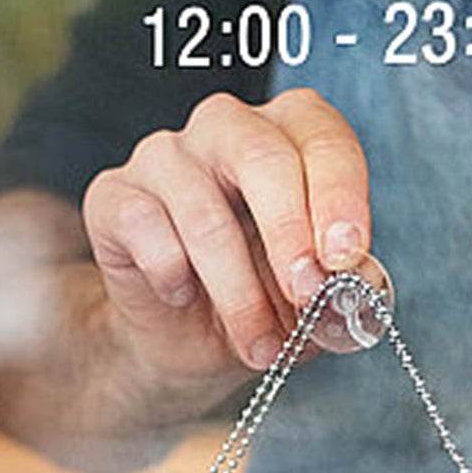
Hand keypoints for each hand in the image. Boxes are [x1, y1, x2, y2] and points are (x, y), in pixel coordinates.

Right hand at [82, 88, 373, 396]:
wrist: (185, 340)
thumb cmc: (259, 299)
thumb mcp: (317, 299)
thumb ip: (344, 283)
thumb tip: (358, 277)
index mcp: (288, 132)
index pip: (322, 141)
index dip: (339, 198)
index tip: (346, 257)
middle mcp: (224, 128)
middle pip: (261, 159)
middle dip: (289, 236)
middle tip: (305, 294)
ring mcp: (163, 156)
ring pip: (204, 213)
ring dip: (237, 292)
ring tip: (259, 345)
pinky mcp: (113, 194)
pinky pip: (145, 228)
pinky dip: (172, 276)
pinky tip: (182, 297)